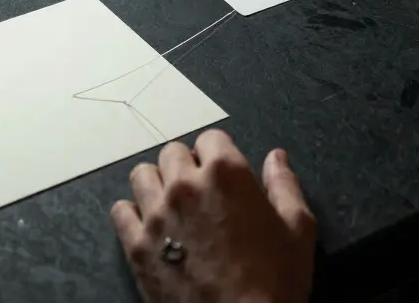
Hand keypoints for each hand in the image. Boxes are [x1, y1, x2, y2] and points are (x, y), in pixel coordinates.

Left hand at [111, 130, 315, 302]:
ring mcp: (156, 214)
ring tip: (171, 205)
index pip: (211, 138)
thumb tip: (276, 156)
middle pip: (172, 153)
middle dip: (187, 166)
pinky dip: (132, 214)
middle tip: (200, 192)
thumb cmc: (275, 281)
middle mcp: (185, 185)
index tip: (223, 174)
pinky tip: (149, 227)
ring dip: (157, 184)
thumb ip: (285, 185)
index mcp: (226, 173)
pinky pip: (120, 211)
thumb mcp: (298, 230)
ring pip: (142, 175)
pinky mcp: (136, 245)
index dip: (219, 155)